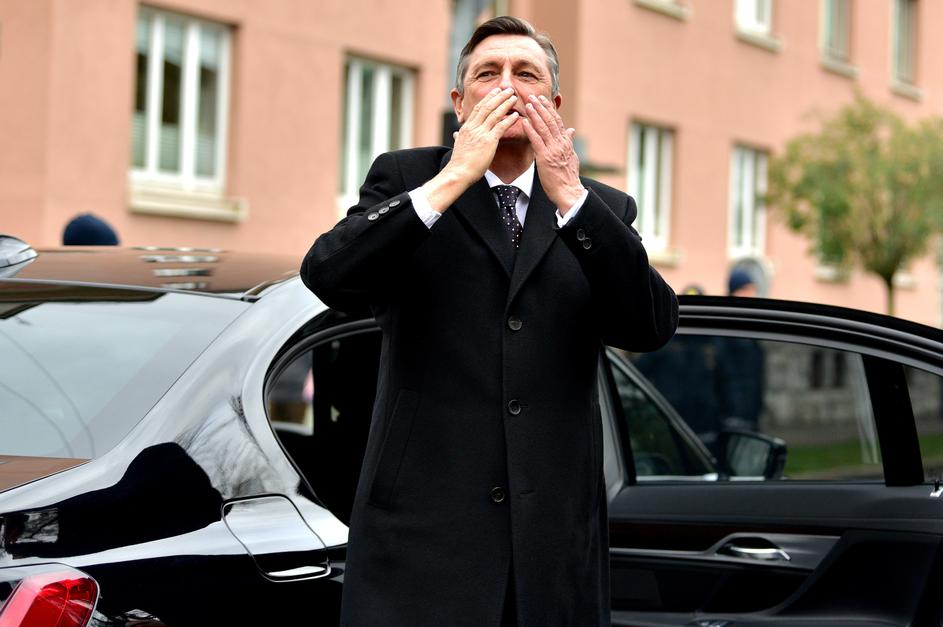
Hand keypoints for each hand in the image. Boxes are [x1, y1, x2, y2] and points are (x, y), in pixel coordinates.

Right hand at [447, 87, 519, 183]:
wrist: (458, 172)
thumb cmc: (459, 163)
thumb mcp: (458, 146)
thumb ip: (459, 138)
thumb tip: (456, 135)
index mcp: (467, 128)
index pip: (478, 108)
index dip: (488, 99)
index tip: (495, 92)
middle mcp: (474, 127)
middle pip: (487, 106)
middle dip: (498, 96)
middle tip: (507, 89)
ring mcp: (481, 133)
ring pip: (494, 113)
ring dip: (505, 104)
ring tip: (514, 97)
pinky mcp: (488, 141)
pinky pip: (500, 127)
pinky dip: (509, 120)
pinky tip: (516, 115)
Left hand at [522, 95, 584, 213]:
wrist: (569, 192)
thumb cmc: (568, 177)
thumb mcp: (572, 157)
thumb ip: (569, 142)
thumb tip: (571, 131)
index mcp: (565, 142)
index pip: (557, 121)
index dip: (549, 109)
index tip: (542, 99)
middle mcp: (560, 143)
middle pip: (550, 120)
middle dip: (541, 107)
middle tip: (532, 96)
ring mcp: (553, 150)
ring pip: (544, 127)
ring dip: (535, 114)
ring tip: (528, 104)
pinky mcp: (545, 158)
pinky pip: (537, 140)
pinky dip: (530, 129)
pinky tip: (524, 121)